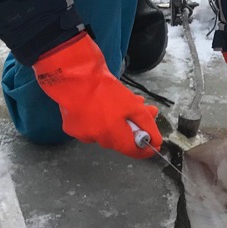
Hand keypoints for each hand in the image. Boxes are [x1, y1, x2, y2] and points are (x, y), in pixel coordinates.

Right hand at [33, 33, 160, 157]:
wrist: (74, 76)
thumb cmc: (104, 89)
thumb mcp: (132, 104)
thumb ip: (146, 123)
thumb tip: (155, 140)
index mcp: (112, 136)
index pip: (133, 151)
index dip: (145, 149)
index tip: (154, 144)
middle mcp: (97, 140)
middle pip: (120, 139)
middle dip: (133, 126)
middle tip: (143, 110)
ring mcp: (81, 134)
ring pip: (106, 131)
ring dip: (116, 121)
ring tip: (122, 102)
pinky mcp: (71, 127)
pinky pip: (90, 126)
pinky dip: (98, 118)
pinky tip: (99, 103)